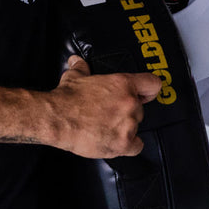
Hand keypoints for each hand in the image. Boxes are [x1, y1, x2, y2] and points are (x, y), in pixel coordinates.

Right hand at [46, 56, 162, 157]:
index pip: (152, 84)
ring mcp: (128, 124)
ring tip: (106, 128)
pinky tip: (115, 141)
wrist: (56, 119)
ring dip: (124, 129)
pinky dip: (128, 146)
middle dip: (126, 112)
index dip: (148, 91)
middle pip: (140, 109)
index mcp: (123, 84)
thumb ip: (82, 68)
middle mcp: (130, 103)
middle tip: (110, 115)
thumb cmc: (66, 100)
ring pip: (136, 127)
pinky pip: (136, 146)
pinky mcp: (123, 143)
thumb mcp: (75, 77)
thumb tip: (77, 61)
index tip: (145, 96)